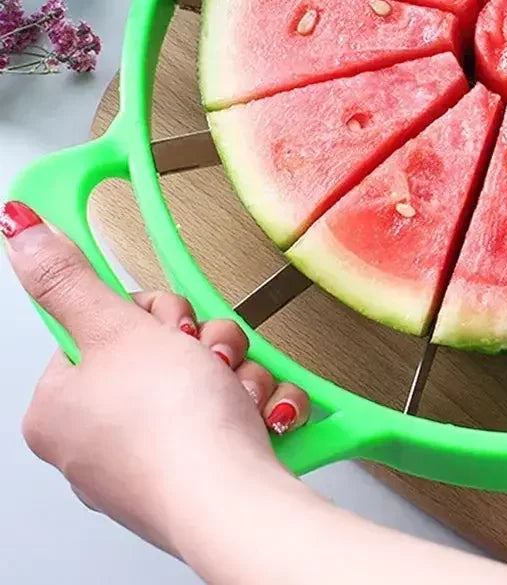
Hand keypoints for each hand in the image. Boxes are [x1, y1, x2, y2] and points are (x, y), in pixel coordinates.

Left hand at [3, 200, 506, 583]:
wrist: (234, 504)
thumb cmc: (170, 432)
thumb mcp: (117, 330)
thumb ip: (70, 278)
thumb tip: (21, 231)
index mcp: (60, 408)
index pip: (105, 325)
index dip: (147, 316)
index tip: (166, 326)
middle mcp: (99, 439)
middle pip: (160, 347)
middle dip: (200, 343)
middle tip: (202, 358)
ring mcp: (153, 458)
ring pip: (205, 374)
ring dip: (234, 370)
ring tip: (234, 393)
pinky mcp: (203, 469)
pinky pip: (233, 411)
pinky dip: (252, 404)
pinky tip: (253, 415)